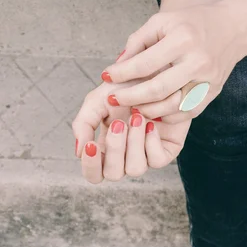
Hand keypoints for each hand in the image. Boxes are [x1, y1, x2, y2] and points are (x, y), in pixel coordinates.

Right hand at [72, 83, 190, 183]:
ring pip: (135, 169)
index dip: (90, 166)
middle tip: (118, 123)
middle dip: (114, 149)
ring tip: (137, 116)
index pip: (94, 173)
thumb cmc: (126, 86)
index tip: (90, 146)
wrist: (156, 72)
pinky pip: (156, 161)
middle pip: (113, 174)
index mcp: (105, 148)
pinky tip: (151, 124)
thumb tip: (79, 150)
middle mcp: (125, 156)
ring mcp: (146, 156)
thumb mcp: (97, 100)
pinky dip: (151, 142)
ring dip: (133, 143)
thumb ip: (84, 123)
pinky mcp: (166, 151)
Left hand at [100, 2, 243, 122]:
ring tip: (133, 107)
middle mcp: (197, 62)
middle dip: (131, 97)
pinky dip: (167, 116)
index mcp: (183, 39)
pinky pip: (186, 113)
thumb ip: (138, 42)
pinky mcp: (212, 94)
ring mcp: (207, 81)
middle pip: (158, 89)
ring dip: (148, 110)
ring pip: (172, 106)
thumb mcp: (163, 22)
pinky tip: (154, 112)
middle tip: (113, 99)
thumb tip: (117, 65)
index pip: (145, 62)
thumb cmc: (192, 24)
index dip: (122, 72)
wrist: (231, 29)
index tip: (106, 76)